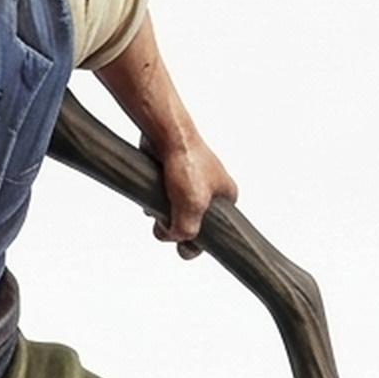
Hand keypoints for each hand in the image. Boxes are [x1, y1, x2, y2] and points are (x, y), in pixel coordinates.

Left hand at [149, 137, 237, 259]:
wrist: (166, 135)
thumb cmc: (187, 163)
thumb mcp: (193, 207)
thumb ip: (187, 232)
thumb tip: (174, 237)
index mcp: (226, 199)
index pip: (216, 236)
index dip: (196, 243)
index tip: (182, 242)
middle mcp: (210, 194)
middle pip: (191, 228)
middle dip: (175, 227)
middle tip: (166, 219)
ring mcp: (190, 187)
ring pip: (173, 216)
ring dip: (162, 215)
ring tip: (160, 200)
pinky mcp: (172, 181)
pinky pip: (162, 203)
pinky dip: (154, 203)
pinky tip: (152, 194)